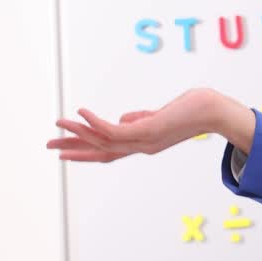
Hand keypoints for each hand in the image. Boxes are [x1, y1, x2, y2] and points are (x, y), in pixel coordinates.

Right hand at [46, 87, 220, 162]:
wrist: (213, 110)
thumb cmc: (191, 109)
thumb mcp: (161, 115)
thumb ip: (141, 119)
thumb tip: (124, 118)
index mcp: (143, 143)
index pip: (108, 150)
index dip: (85, 150)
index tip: (64, 149)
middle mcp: (141, 146)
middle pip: (100, 151)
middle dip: (74, 149)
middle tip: (48, 145)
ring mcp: (143, 140)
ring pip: (103, 140)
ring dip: (78, 132)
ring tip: (57, 123)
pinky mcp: (147, 130)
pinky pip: (115, 129)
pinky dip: (95, 122)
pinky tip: (80, 112)